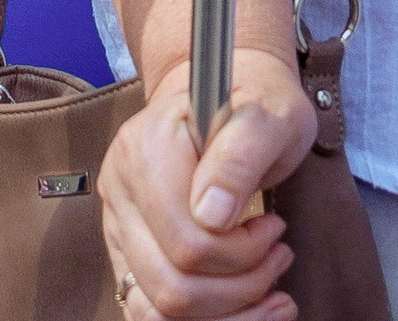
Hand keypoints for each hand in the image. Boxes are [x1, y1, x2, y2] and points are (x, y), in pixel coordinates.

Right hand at [98, 56, 311, 318]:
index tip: (277, 230)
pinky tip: (245, 308)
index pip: (188, 240)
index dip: (244, 253)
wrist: (228, 97)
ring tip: (270, 290)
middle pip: (172, 285)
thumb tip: (212, 215)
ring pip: (160, 311)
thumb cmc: (254, 106)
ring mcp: (118, 224)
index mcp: (145, 148)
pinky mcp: (127, 252)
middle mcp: (119, 188)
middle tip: (279, 258)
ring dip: (227, 316)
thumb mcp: (268, 117)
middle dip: (241, 288)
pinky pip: (152, 314)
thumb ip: (239, 155)